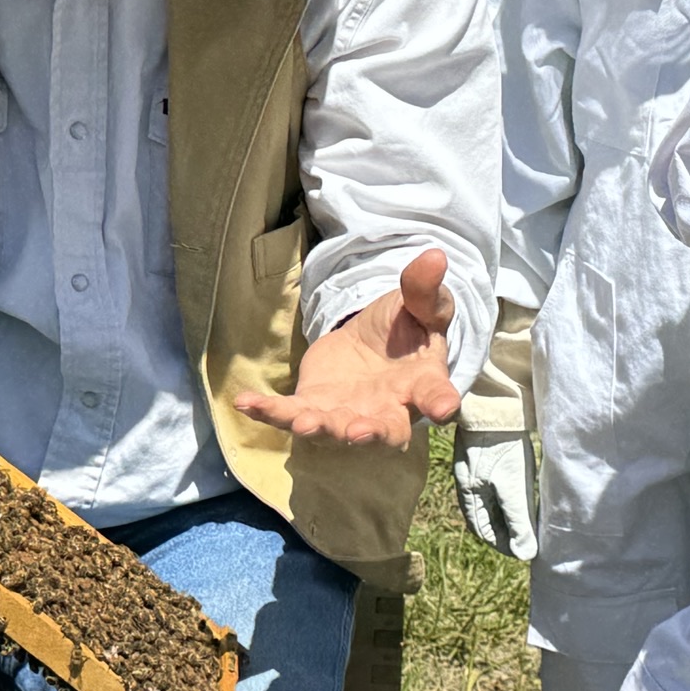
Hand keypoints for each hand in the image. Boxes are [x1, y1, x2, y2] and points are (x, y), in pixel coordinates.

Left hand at [233, 249, 461, 446]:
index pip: (434, 394)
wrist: (371, 343)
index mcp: (420, 383)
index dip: (441, 402)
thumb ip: (424, 288)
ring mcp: (347, 413)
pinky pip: (289, 413)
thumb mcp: (418, 305)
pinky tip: (246, 403)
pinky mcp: (312, 406)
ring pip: (333, 428)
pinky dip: (268, 411)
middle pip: (384, 429)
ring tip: (304, 425)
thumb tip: (435, 256)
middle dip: (372, 434)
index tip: (443, 408)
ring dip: (319, 428)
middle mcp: (386, 408)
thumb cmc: (405, 330)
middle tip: (359, 433)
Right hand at [452, 427, 537, 559]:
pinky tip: (522, 488)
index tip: (525, 549)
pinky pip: (496, 482)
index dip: (505, 544)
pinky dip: (509, 492)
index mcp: (470, 495)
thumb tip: (524, 553)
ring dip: (509, 510)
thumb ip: (518, 520)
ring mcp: (476, 468)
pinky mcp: (486, 454)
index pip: (485, 531)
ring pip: (492, 499)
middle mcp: (469, 483)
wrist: (496, 402)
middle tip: (530, 536)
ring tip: (530, 515)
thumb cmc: (502, 445)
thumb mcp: (512, 486)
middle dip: (508, 529)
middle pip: (488, 516)